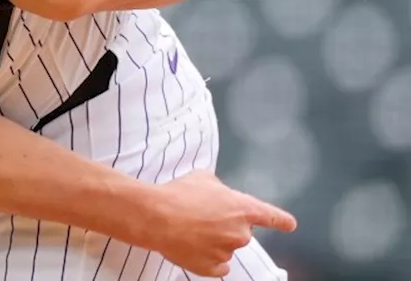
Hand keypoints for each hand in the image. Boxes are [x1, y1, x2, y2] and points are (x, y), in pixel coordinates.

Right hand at [142, 170, 296, 276]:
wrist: (157, 216)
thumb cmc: (179, 194)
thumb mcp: (203, 178)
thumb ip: (219, 188)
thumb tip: (218, 194)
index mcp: (243, 209)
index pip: (272, 217)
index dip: (282, 221)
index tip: (289, 224)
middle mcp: (241, 234)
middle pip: (242, 233)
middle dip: (226, 226)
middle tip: (202, 216)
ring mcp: (227, 253)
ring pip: (226, 248)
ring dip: (213, 240)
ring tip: (189, 228)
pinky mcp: (212, 268)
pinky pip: (217, 265)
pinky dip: (207, 257)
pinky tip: (193, 246)